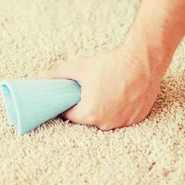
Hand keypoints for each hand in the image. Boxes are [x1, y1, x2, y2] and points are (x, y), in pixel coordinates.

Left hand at [41, 46, 163, 129]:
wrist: (142, 61)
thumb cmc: (110, 64)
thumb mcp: (80, 66)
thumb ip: (59, 74)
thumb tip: (42, 78)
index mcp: (90, 114)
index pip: (70, 115)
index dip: (67, 104)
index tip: (69, 95)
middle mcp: (107, 123)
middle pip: (88, 117)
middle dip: (85, 104)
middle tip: (87, 88)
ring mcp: (124, 122)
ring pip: (106, 117)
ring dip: (102, 107)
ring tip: (104, 89)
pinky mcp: (138, 117)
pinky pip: (122, 116)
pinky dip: (118, 107)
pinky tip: (118, 93)